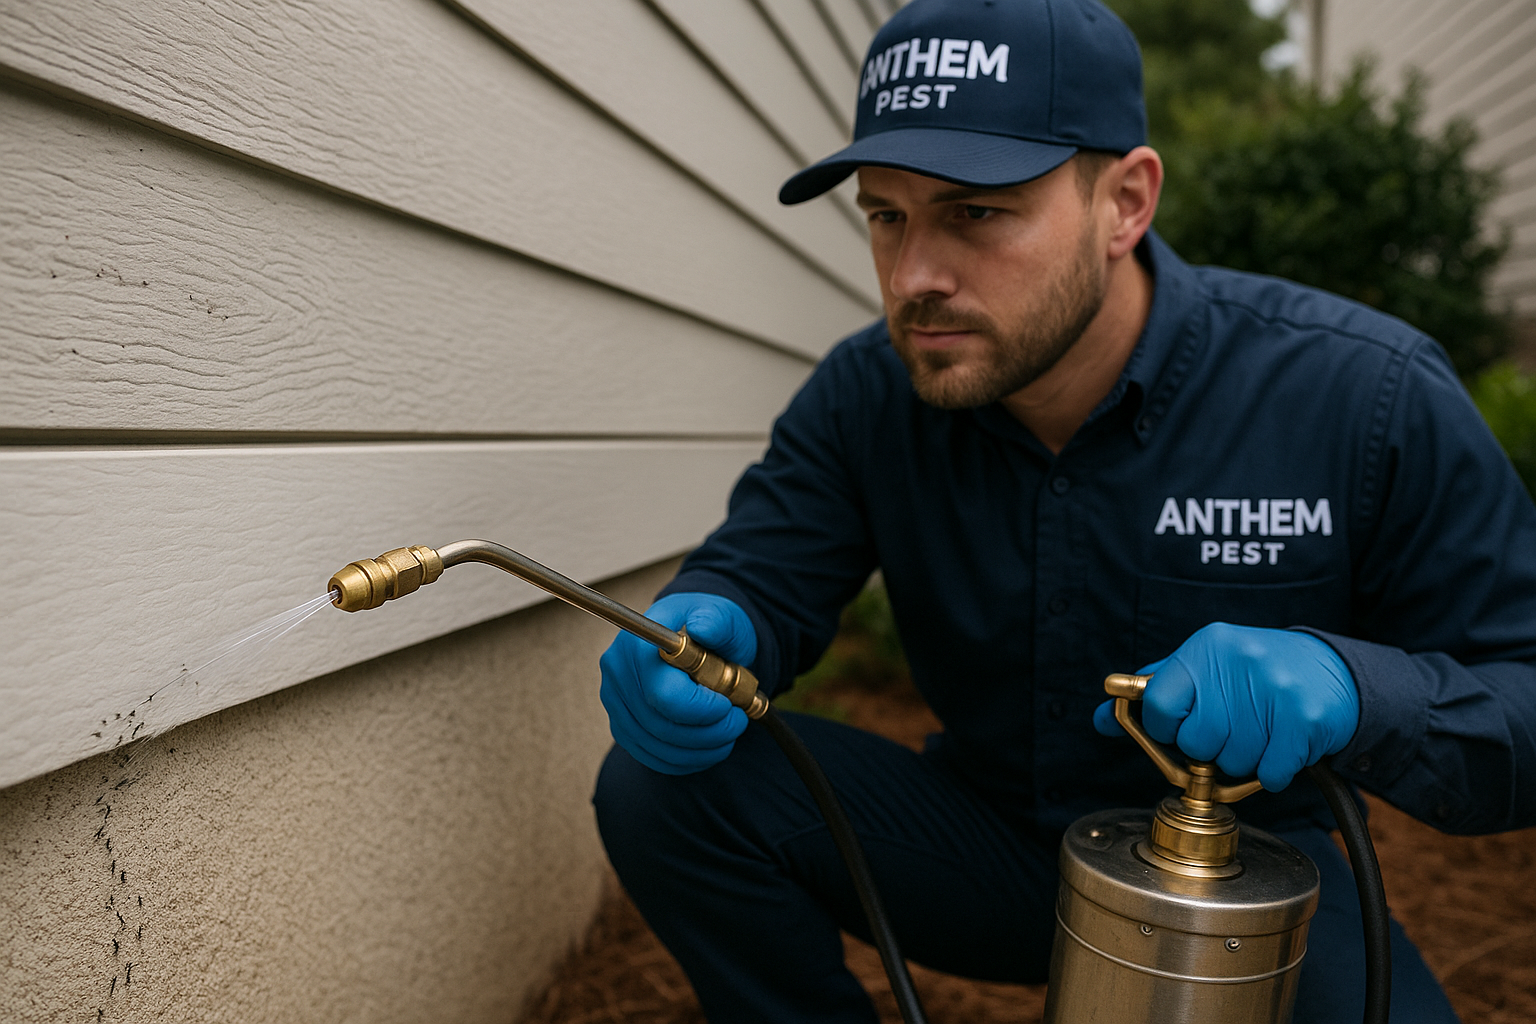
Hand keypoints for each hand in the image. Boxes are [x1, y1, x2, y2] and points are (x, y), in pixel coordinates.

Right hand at [599, 592, 757, 774]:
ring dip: (701, 750)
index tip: (729, 705)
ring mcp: (615, 701)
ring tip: (728, 733)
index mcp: (639, 642)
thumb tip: (703, 627)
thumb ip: (716, 621)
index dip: (702, 710)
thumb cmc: (710, 626)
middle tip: (738, 722)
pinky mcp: (621, 724)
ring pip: (657, 746)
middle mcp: (618, 672)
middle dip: (708, 733)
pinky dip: (685, 760)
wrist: (695, 637)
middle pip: (660, 726)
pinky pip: (651, 756)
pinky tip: (709, 748)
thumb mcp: (723, 616)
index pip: (664, 695)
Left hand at [1093, 623, 1358, 790]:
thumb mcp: (1203, 668)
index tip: (1186, 727)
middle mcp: (1237, 660)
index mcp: (1205, 648)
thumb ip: (1154, 693)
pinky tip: (1282, 746)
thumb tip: (1101, 720)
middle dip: (1210, 749)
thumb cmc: (1257, 673)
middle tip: (1232, 731)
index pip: (1159, 705)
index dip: (1169, 729)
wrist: (1333, 671)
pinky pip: (1270, 772)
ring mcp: (1273, 687)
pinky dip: (1275, 772)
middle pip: (1196, 742)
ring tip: (1261, 734)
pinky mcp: (1304, 717)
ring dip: (1245, 761)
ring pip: (1232, 761)